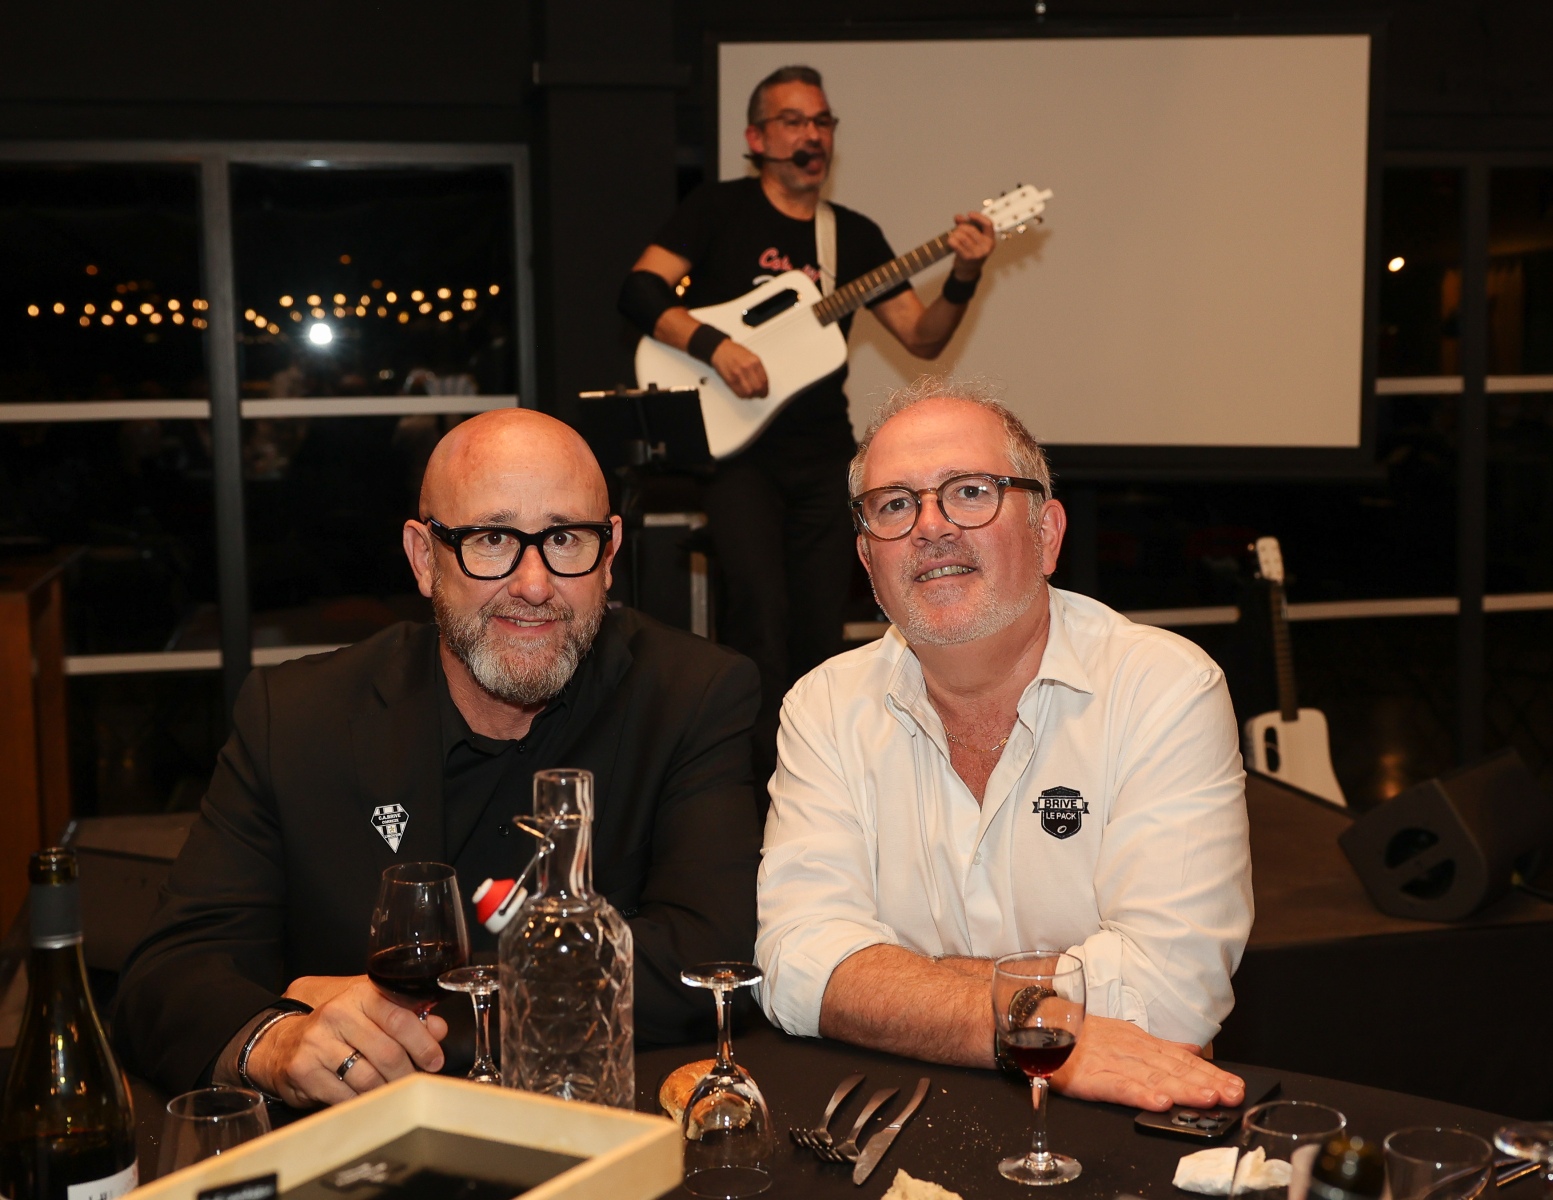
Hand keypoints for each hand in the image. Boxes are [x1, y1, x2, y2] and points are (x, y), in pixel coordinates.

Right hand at [247, 976, 448, 1107]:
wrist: (284, 1042)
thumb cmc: (339, 1028)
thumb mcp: (372, 1012)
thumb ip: (408, 1016)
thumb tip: (438, 1029)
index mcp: (360, 994)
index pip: (399, 1018)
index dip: (423, 1042)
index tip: (435, 1060)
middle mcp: (337, 1013)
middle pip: (387, 1052)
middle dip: (407, 1073)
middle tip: (415, 1082)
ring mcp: (318, 1041)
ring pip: (369, 1077)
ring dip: (387, 1091)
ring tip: (393, 1092)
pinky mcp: (304, 1069)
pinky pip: (345, 1096)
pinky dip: (361, 1102)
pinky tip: (366, 1099)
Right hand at [710, 338, 769, 398]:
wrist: (720, 350)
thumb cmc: (735, 352)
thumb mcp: (751, 356)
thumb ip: (758, 369)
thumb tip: (763, 381)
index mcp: (754, 361)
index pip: (764, 380)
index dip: (766, 389)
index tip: (765, 391)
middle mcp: (747, 368)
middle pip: (758, 387)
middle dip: (760, 393)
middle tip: (760, 394)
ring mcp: (738, 374)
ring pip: (749, 392)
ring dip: (752, 395)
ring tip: (752, 394)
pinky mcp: (730, 380)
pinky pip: (739, 393)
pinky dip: (743, 395)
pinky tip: (744, 393)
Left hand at [946, 211, 995, 279]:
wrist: (968, 270)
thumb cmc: (971, 250)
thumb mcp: (973, 238)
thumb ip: (966, 225)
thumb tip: (958, 217)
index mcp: (990, 240)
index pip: (988, 224)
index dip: (978, 217)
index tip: (969, 214)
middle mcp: (986, 247)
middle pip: (971, 229)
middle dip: (961, 227)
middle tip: (957, 230)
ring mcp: (977, 253)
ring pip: (962, 236)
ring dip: (955, 233)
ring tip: (954, 236)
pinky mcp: (967, 258)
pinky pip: (956, 244)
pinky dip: (951, 240)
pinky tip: (951, 241)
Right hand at [1049, 1015, 1244, 1111]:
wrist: (1036, 1024)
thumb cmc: (1080, 1035)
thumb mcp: (1123, 1034)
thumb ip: (1159, 1046)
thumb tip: (1194, 1049)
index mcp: (1140, 1042)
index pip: (1182, 1058)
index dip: (1210, 1072)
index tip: (1234, 1085)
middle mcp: (1131, 1050)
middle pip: (1174, 1068)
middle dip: (1206, 1082)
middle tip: (1233, 1094)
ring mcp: (1111, 1061)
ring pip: (1153, 1076)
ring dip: (1182, 1087)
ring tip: (1208, 1098)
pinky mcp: (1090, 1075)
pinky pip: (1118, 1086)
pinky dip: (1140, 1092)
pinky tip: (1159, 1101)